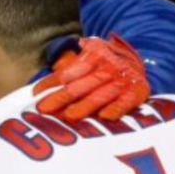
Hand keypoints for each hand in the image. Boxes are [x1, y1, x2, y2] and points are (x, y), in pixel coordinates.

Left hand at [34, 34, 149, 122]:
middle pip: (81, 85)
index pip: (67, 72)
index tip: (35, 94)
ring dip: (85, 106)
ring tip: (69, 116)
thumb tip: (44, 81)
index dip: (51, 83)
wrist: (139, 62)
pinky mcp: (138, 91)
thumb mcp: (87, 56)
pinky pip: (126, 101)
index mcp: (93, 56)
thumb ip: (68, 66)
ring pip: (100, 94)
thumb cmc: (104, 65)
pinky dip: (117, 108)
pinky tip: (105, 117)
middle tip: (44, 109)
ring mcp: (123, 79)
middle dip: (61, 97)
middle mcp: (108, 67)